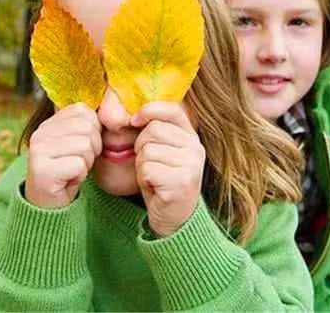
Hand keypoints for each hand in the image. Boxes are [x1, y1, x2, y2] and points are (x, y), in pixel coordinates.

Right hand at [25, 103, 101, 208]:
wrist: (50, 206)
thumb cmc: (68, 172)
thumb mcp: (77, 144)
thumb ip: (86, 126)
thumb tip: (110, 110)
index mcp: (48, 124)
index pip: (82, 110)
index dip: (93, 129)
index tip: (83, 147)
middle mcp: (40, 134)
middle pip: (87, 127)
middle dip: (92, 148)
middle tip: (78, 162)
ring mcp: (39, 151)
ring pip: (85, 145)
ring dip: (86, 162)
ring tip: (73, 171)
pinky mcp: (42, 171)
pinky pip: (78, 165)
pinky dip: (80, 175)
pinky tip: (69, 180)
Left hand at [131, 102, 204, 237]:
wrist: (175, 219)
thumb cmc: (163, 181)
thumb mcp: (163, 152)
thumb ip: (156, 131)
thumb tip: (134, 114)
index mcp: (192, 137)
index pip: (172, 109)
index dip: (149, 110)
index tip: (135, 120)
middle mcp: (195, 148)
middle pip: (153, 130)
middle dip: (141, 146)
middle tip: (150, 164)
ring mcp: (190, 165)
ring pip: (147, 150)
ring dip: (142, 166)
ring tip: (153, 177)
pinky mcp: (181, 182)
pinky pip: (147, 169)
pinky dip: (143, 179)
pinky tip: (154, 187)